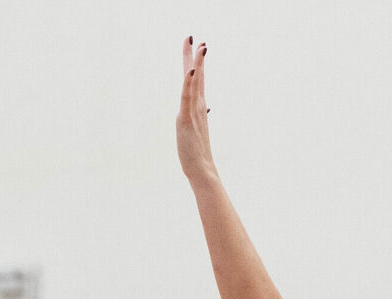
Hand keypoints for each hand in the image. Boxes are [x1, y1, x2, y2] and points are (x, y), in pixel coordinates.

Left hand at [177, 36, 215, 184]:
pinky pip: (187, 98)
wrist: (201, 169)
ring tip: (199, 46)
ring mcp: (193, 111)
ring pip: (194, 82)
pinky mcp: (186, 119)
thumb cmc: (197, 153)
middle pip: (196, 75)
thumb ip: (198, 116)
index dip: (196, 63)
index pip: (197, 80)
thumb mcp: (195, 129)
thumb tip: (205, 107)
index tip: (197, 45)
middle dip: (194, 56)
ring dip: (196, 64)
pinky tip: (190, 72)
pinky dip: (188, 84)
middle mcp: (198, 106)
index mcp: (199, 107)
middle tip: (193, 37)